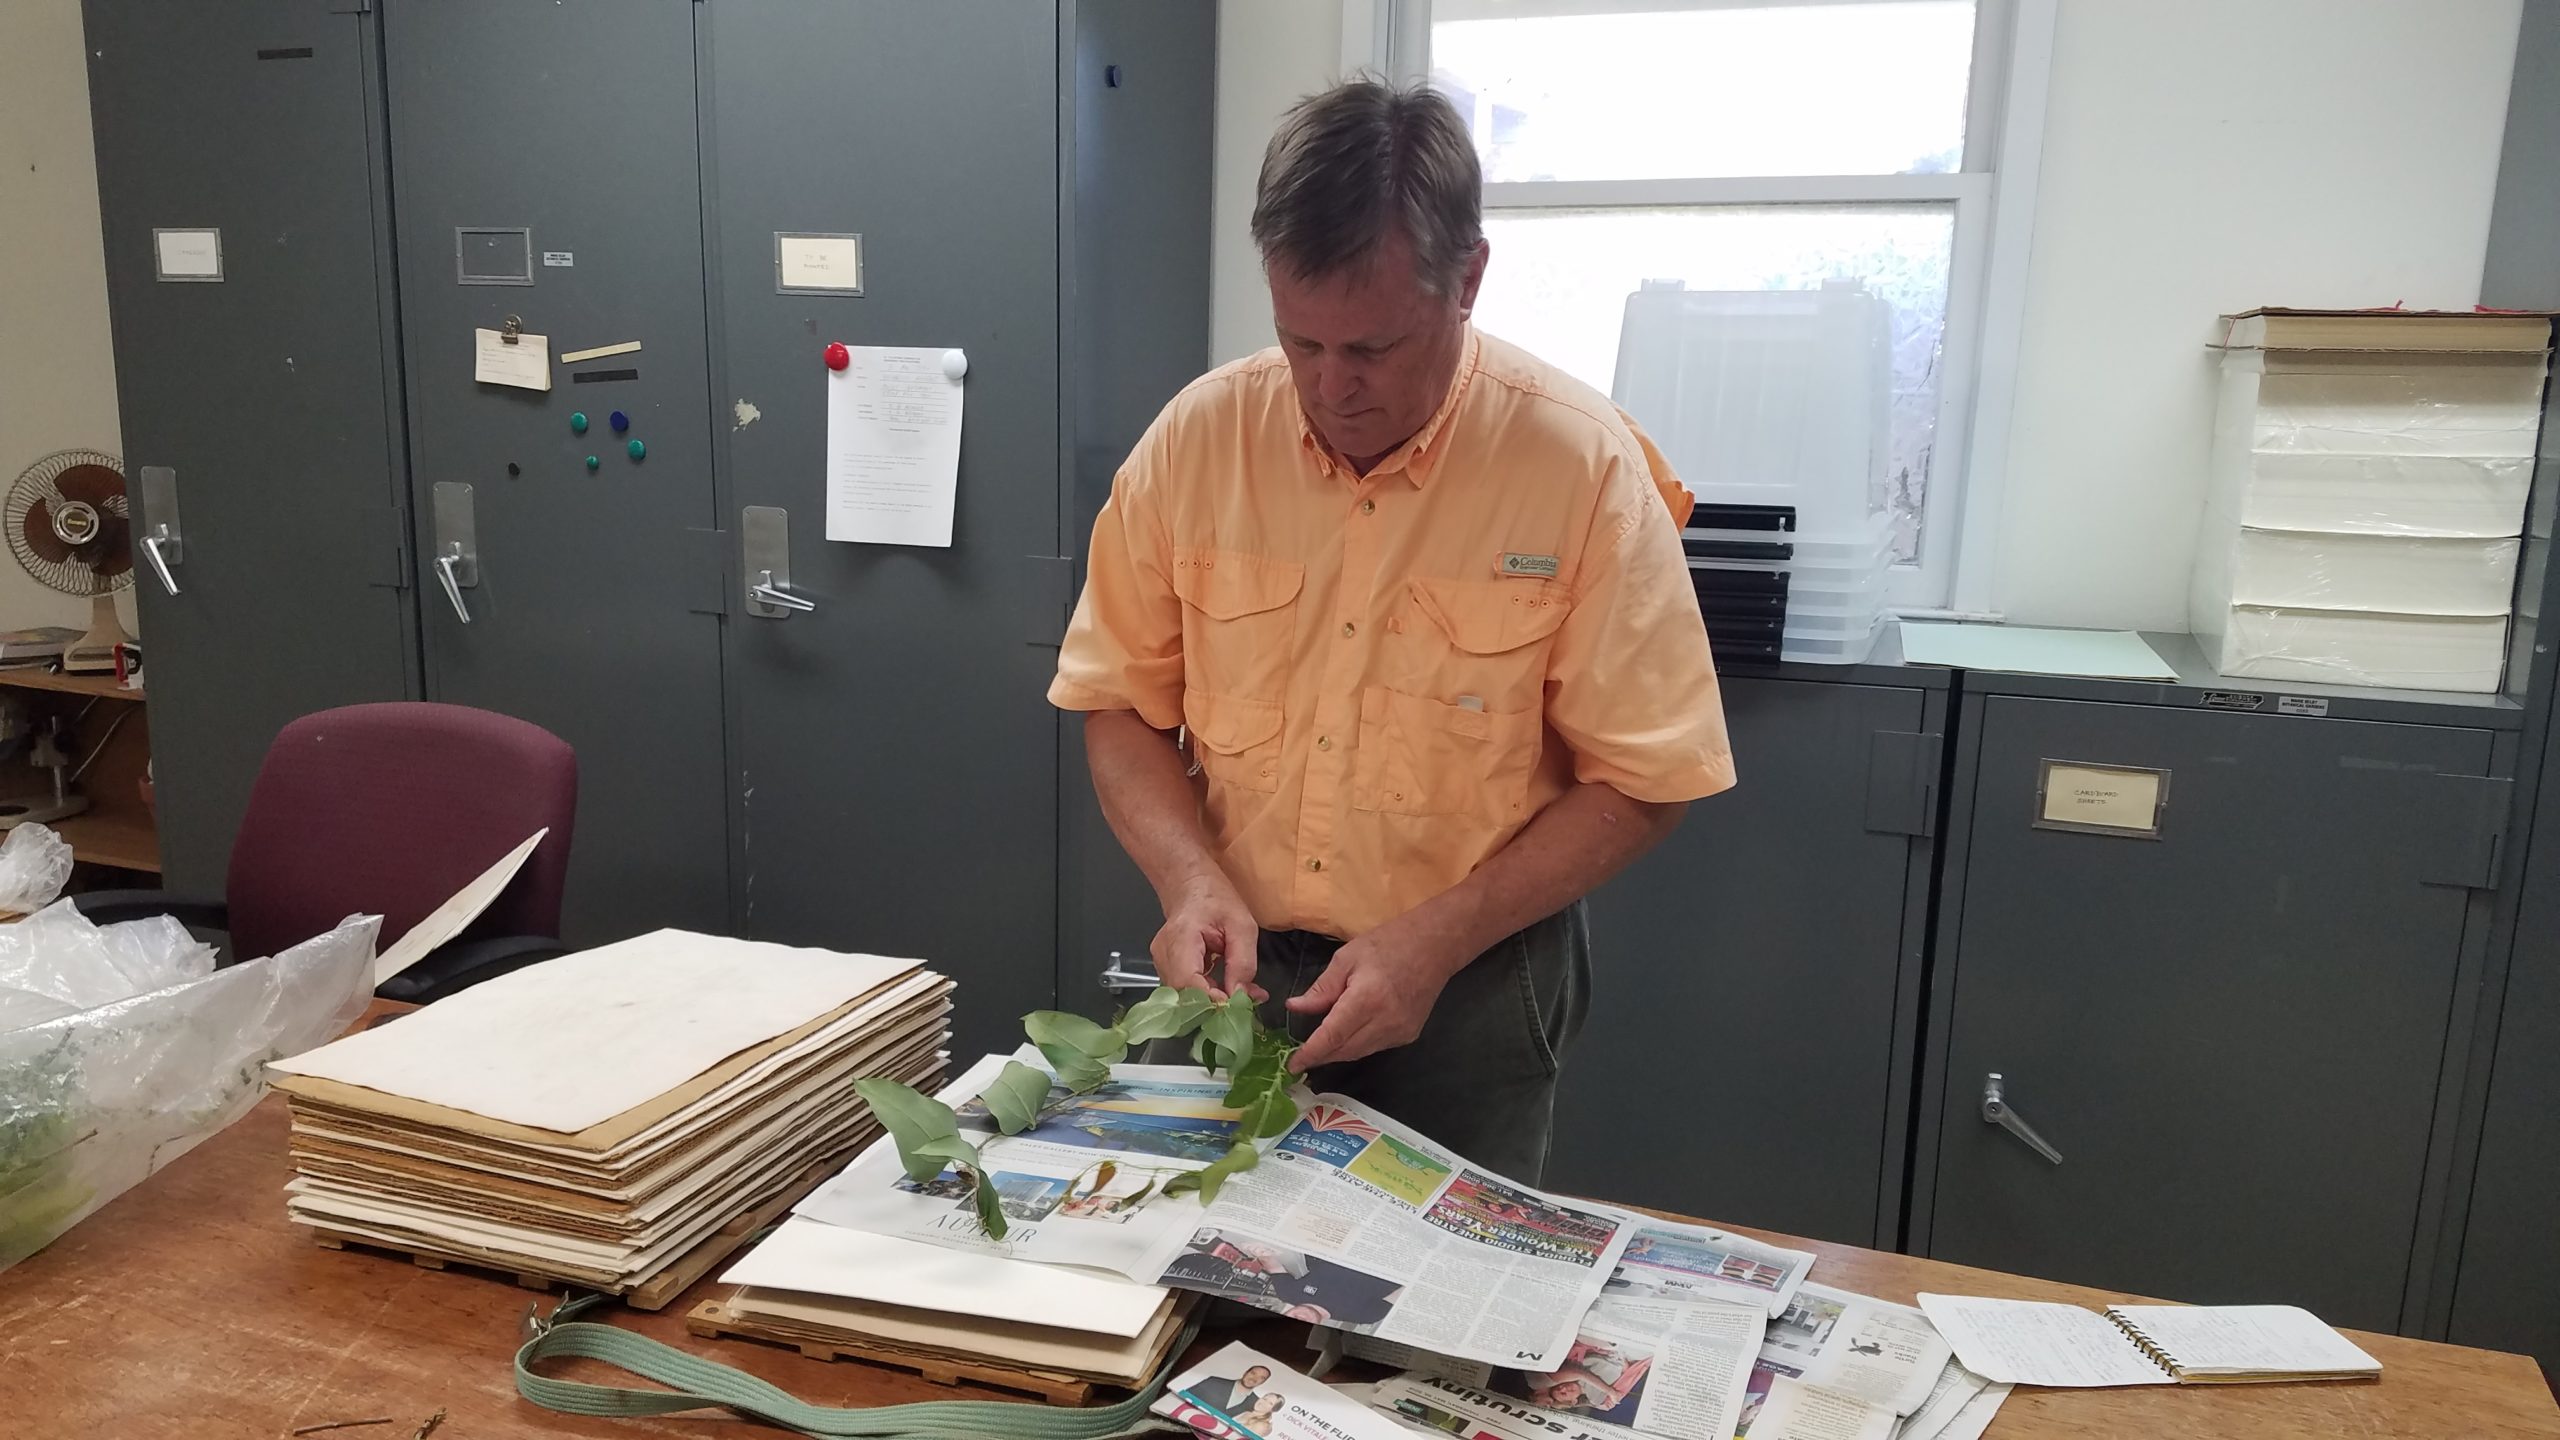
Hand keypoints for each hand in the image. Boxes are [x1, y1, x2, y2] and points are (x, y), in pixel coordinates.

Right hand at [1151, 876, 1261, 999]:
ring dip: (1211, 1001)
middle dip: (1214, 1005)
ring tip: (1238, 993)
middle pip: (1183, 995)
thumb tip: (1241, 996)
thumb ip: (1243, 962)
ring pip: (1183, 997)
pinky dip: (1205, 994)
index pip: (1188, 982)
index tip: (1236, 1004)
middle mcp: (1164, 952)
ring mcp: (1161, 961)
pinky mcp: (1166, 967)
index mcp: (1181, 937)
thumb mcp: (1242, 925)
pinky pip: (1183, 989)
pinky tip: (1224, 988)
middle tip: (1244, 1002)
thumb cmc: (1214, 898)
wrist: (1189, 883)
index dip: (1210, 1000)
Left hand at [1285, 914, 1468, 1070]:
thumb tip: (1295, 1007)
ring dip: (1338, 1052)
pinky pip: (1375, 1047)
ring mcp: (1400, 1032)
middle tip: (1300, 1057)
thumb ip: (1321, 989)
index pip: (1332, 1036)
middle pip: (1344, 1050)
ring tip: (1320, 1046)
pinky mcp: (1409, 1035)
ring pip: (1359, 1053)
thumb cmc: (1388, 944)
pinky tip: (1348, 1035)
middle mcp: (1385, 1022)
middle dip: (1321, 1055)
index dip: (1310, 1053)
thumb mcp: (1346, 958)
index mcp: (1366, 999)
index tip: (1292, 1065)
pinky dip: (1357, 1045)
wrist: (1434, 946)